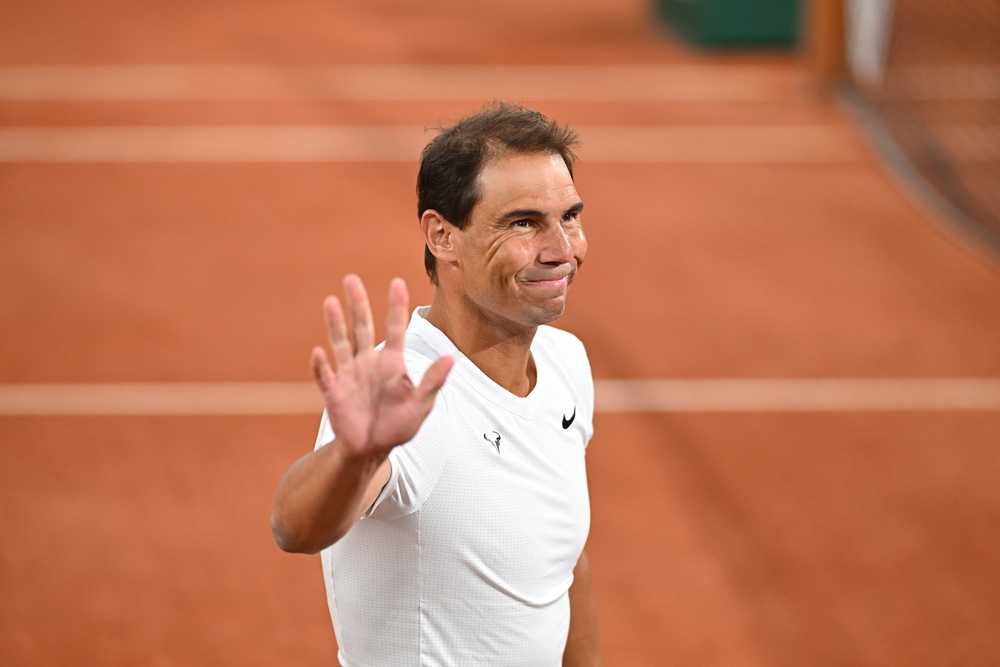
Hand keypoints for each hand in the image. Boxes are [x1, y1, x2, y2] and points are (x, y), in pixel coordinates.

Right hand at [310, 275, 452, 460]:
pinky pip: (326, 375)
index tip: (397, 282)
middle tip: (351, 279)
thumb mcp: (420, 405)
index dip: (396, 306)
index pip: (395, 328)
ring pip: (341, 342)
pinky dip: (321, 365)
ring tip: (331, 301)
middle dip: (357, 304)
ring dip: (336, 323)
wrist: (371, 449)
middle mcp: (368, 362)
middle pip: (362, 326)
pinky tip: (319, 353)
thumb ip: (433, 382)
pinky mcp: (334, 392)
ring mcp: (349, 374)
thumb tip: (450, 359)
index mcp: (391, 362)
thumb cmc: (397, 425)